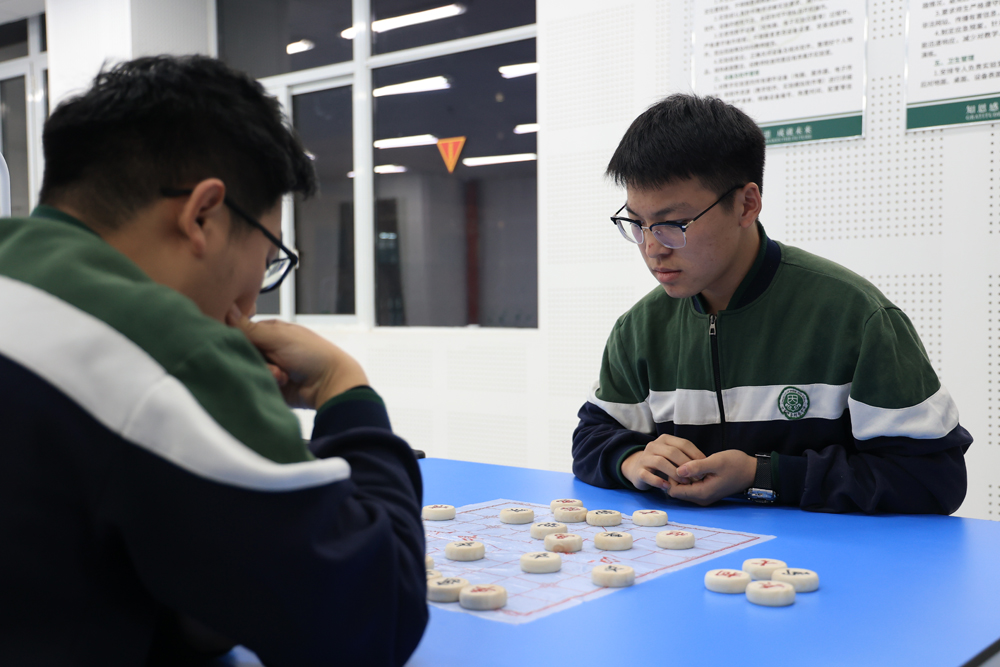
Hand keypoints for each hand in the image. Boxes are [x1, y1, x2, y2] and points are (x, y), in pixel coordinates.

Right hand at [227, 306, 368, 408]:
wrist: (329, 384)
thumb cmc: (311, 354)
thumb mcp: (279, 337)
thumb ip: (249, 327)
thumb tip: (227, 308)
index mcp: (269, 331)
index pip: (240, 331)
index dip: (237, 337)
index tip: (239, 343)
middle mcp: (266, 348)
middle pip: (242, 352)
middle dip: (255, 359)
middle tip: (273, 363)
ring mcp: (268, 368)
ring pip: (247, 370)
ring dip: (265, 373)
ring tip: (283, 376)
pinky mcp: (269, 386)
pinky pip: (255, 385)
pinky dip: (267, 384)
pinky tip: (282, 383)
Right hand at [621, 435, 706, 490]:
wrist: (639, 470)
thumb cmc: (663, 464)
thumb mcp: (673, 456)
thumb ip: (686, 456)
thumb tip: (705, 463)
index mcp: (665, 439)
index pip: (683, 443)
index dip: (696, 455)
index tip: (705, 467)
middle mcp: (653, 446)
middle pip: (672, 452)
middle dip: (686, 465)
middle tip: (697, 477)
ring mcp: (644, 458)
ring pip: (660, 462)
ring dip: (674, 473)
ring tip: (684, 482)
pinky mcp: (639, 471)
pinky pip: (648, 476)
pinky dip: (659, 482)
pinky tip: (667, 486)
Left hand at [666, 450, 757, 505]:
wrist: (752, 471)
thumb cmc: (736, 465)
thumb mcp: (716, 462)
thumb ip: (696, 467)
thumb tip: (678, 470)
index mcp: (702, 493)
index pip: (674, 491)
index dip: (671, 477)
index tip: (676, 463)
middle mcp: (701, 499)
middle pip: (676, 490)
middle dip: (675, 476)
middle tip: (681, 461)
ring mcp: (703, 496)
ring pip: (683, 488)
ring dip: (682, 476)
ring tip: (688, 462)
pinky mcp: (706, 492)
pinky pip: (690, 486)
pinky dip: (688, 477)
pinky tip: (694, 466)